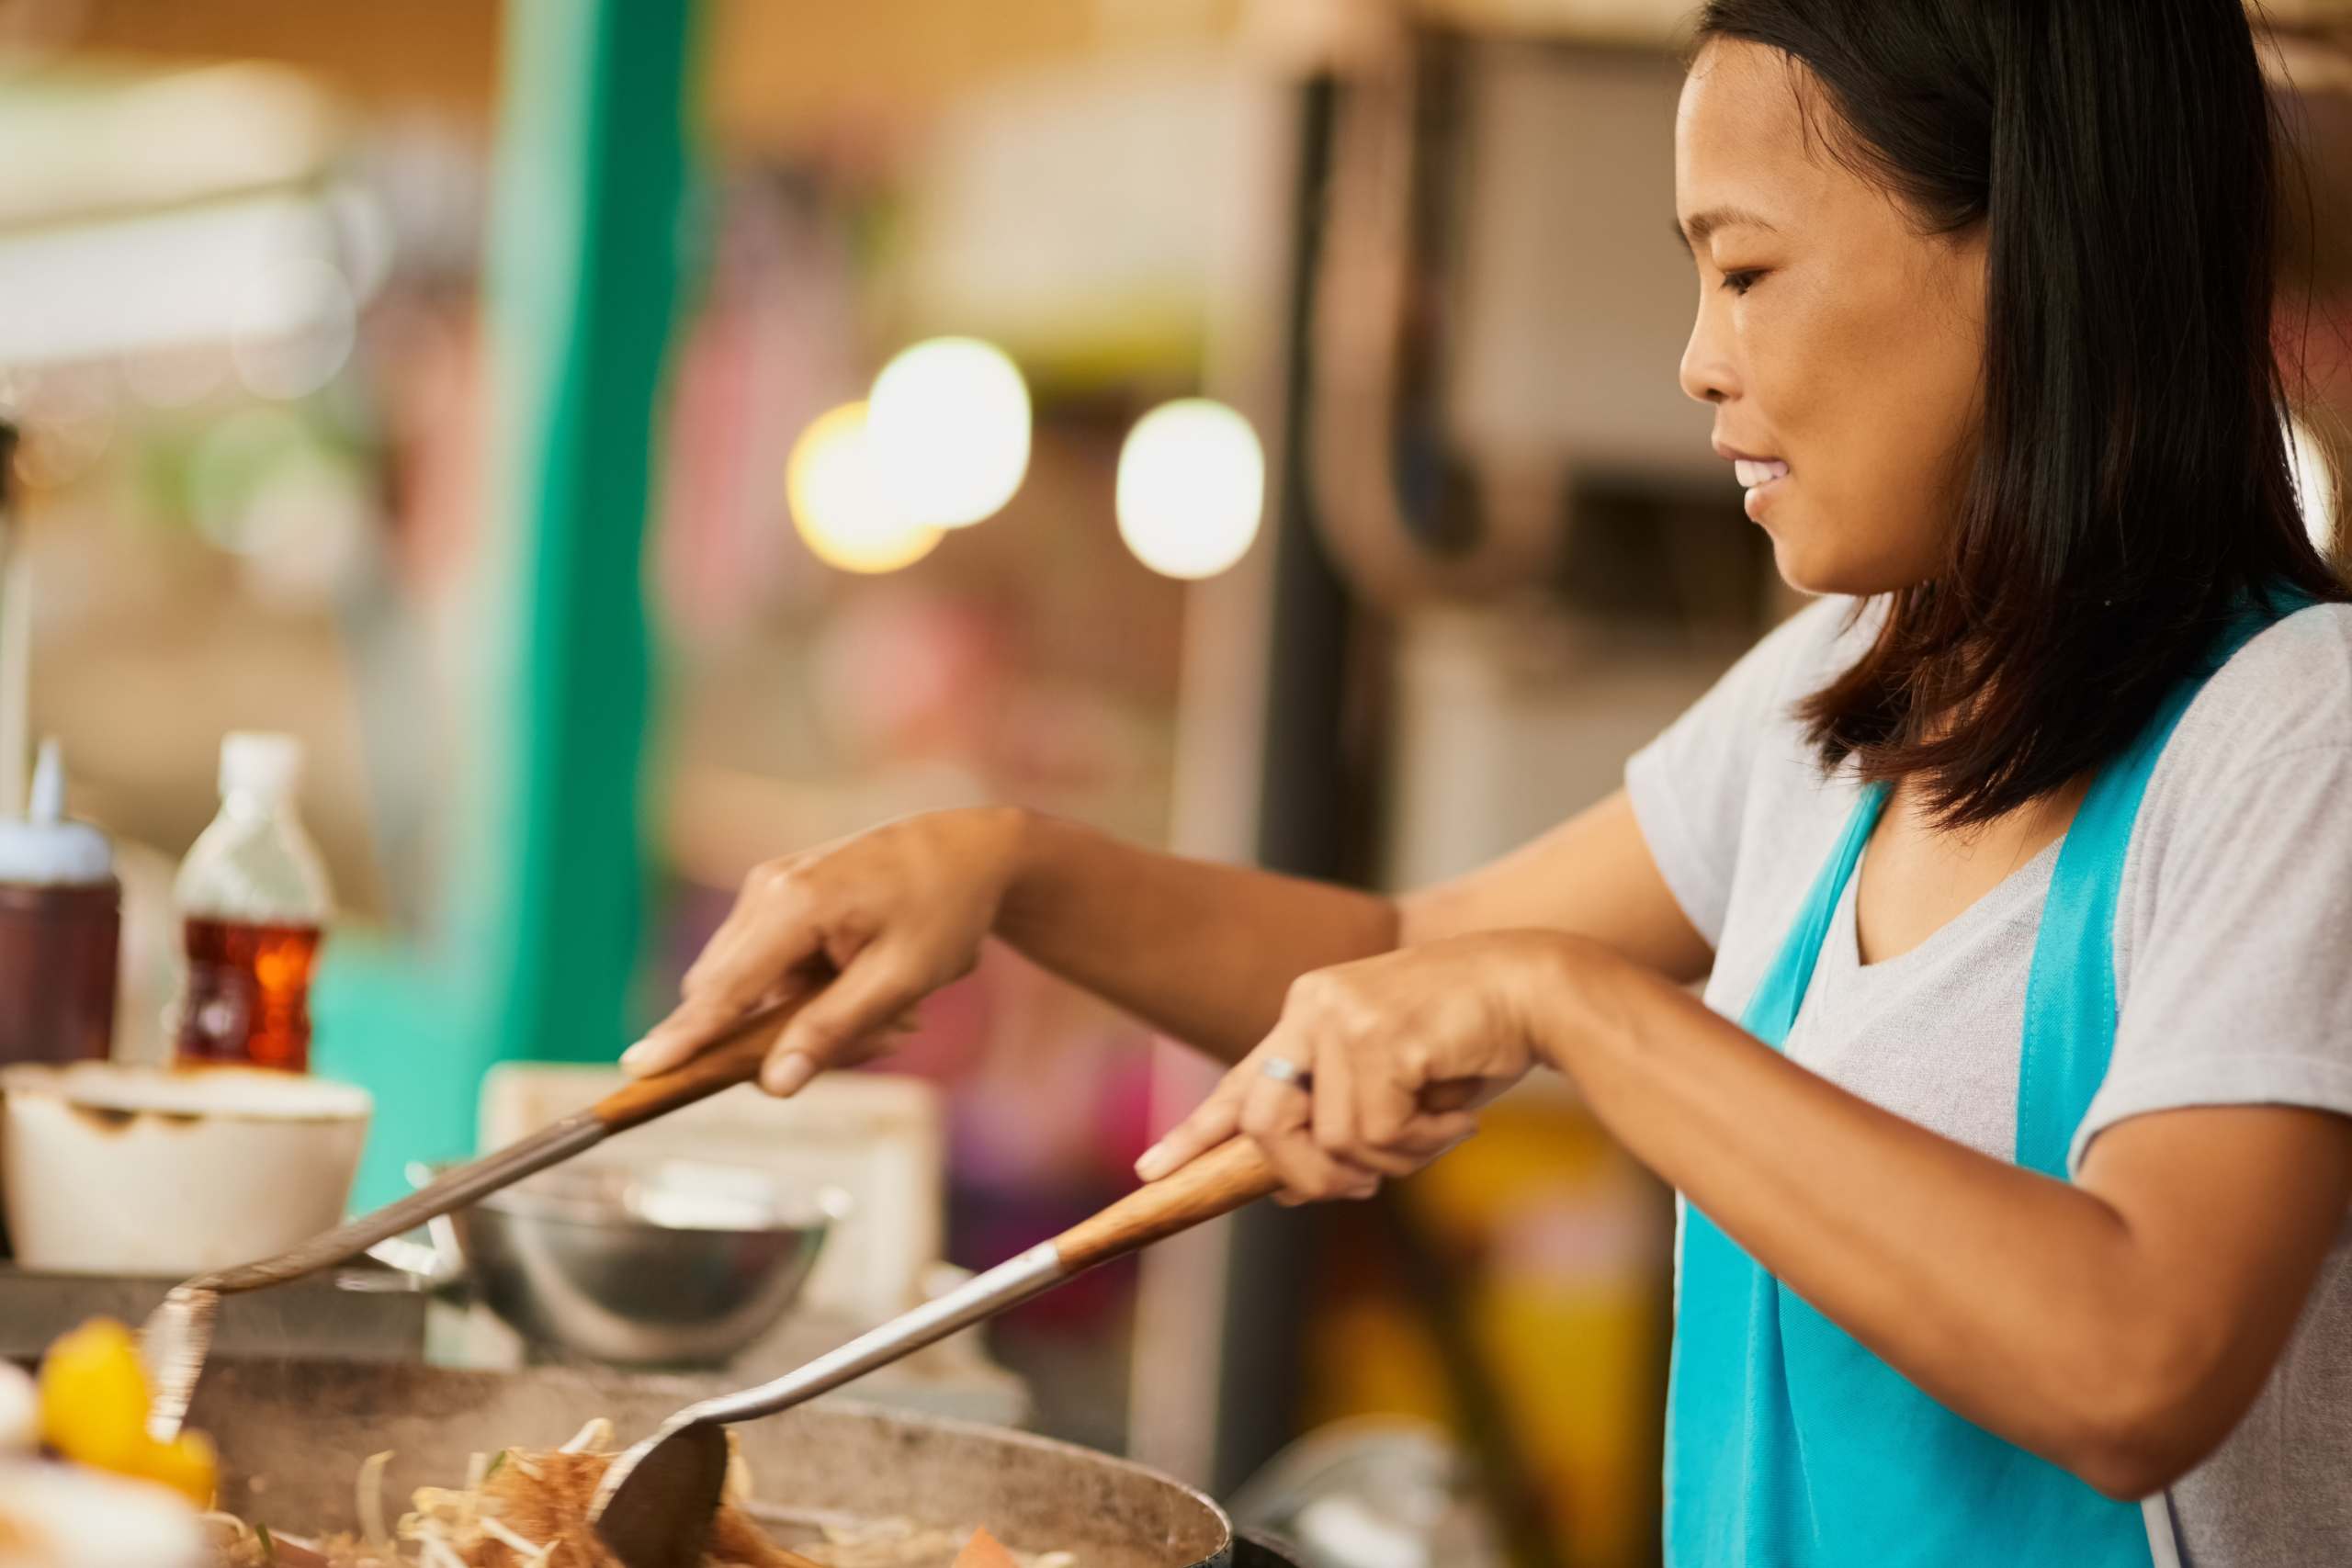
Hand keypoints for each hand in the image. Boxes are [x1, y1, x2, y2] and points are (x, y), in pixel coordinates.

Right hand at [623, 807, 1027, 1094]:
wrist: (968, 851)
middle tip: (882, 1035)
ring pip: (747, 988)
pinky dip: (806, 993)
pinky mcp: (778, 897)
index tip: (636, 1071)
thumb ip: (832, 1031)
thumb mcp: (900, 980)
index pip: (723, 990)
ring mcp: (768, 889)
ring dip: (801, 1016)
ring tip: (892, 1010)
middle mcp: (766, 890)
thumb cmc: (942, 910)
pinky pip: (767, 969)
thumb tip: (771, 1084)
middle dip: (780, 1037)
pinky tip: (867, 985)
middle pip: (728, 997)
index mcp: (794, 904)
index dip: (682, 1037)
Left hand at [1133, 931, 1567, 1202]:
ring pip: (1333, 1142)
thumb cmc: (1472, 1038)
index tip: (1152, 1170)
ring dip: (1395, 1157)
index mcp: (1310, 1009)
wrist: (1537, 988)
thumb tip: (1284, 1187)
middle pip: (1267, 1124)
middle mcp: (1312, 1005)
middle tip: (1364, 1187)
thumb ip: (1340, 1119)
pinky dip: (1423, 1144)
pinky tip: (1457, 1115)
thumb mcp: (1394, 1078)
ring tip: (1441, 1126)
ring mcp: (1341, 1017)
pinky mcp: (1378, 1037)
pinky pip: (1379, 1134)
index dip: (1199, 1131)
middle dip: (1310, 1176)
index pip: (1242, 1078)